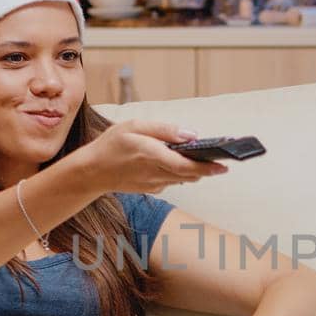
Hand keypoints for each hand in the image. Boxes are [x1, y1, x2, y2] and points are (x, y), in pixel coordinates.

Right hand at [73, 118, 227, 193]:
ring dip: (195, 171)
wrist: (92, 171)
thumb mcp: (134, 126)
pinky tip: (179, 163)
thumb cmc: (112, 144)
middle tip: (222, 162)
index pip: (185, 165)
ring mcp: (153, 184)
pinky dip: (179, 173)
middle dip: (207, 169)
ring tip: (207, 160)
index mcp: (150, 155)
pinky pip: (172, 181)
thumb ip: (164, 130)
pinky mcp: (152, 189)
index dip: (207, 167)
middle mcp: (154, 173)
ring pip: (183, 179)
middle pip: (190, 175)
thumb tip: (191, 135)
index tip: (223, 166)